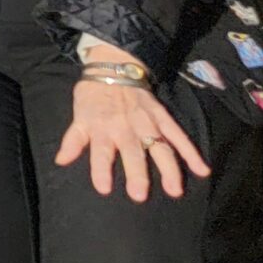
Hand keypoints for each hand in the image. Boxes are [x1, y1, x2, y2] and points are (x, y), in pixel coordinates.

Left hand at [56, 62, 210, 201]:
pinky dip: (191, 152)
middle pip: (132, 152)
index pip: (100, 152)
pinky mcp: (162, 117)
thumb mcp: (78, 116)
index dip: (101, 169)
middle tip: (139, 195)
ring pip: (159, 147)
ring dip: (168, 168)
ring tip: (174, 190)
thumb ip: (72, 140)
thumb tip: (61, 161)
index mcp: (101, 128)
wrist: (112, 67)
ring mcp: (146, 122)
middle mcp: (125, 127)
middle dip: (136, 173)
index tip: (104, 188)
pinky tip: (202, 170)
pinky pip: (178, 135)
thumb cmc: (93, 96)